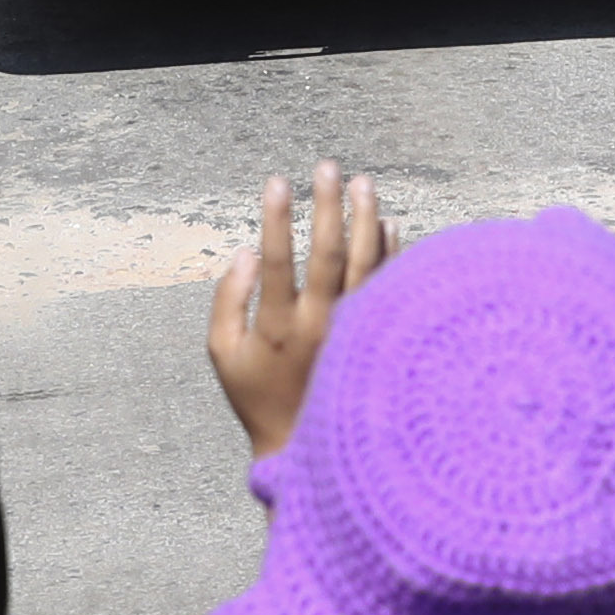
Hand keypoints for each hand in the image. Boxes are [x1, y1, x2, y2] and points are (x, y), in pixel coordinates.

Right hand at [209, 160, 391, 458]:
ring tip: (364, 182)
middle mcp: (320, 325)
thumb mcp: (223, 355)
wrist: (307, 447)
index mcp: (278, 327)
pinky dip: (392, 252)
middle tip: (326, 166)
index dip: (276, 218)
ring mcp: (354, 332)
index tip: (277, 180)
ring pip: (367, 265)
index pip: (277, 260)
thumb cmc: (258, 397)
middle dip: (327, 205)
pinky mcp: (376, 338)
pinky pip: (389, 286)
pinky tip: (389, 223)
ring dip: (366, 219)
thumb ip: (227, 301)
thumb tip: (245, 252)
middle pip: (329, 253)